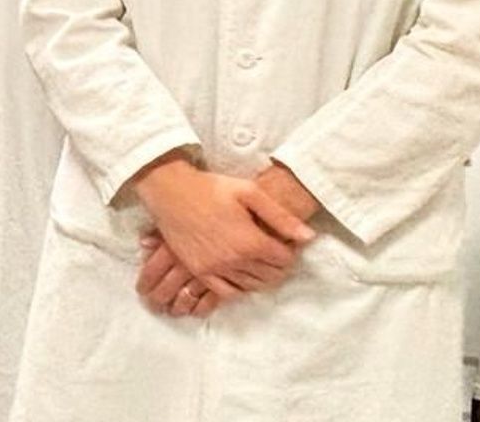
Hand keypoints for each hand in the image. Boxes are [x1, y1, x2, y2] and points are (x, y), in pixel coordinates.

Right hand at [133, 157, 312, 296]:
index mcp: (251, 242)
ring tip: (261, 262)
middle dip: (279, 266)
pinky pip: (226, 292)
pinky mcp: (199, 271)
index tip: (287, 242)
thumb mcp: (250, 192)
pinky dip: (239, 288)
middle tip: (276, 252)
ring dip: (262, 277)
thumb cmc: (211, 187)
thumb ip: (281, 216)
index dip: (291, 251)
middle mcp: (235, 260)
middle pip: (271, 276)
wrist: (170, 191)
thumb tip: (309, 237)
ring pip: (251, 286)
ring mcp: (215, 268)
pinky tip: (240, 275)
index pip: (285, 260)